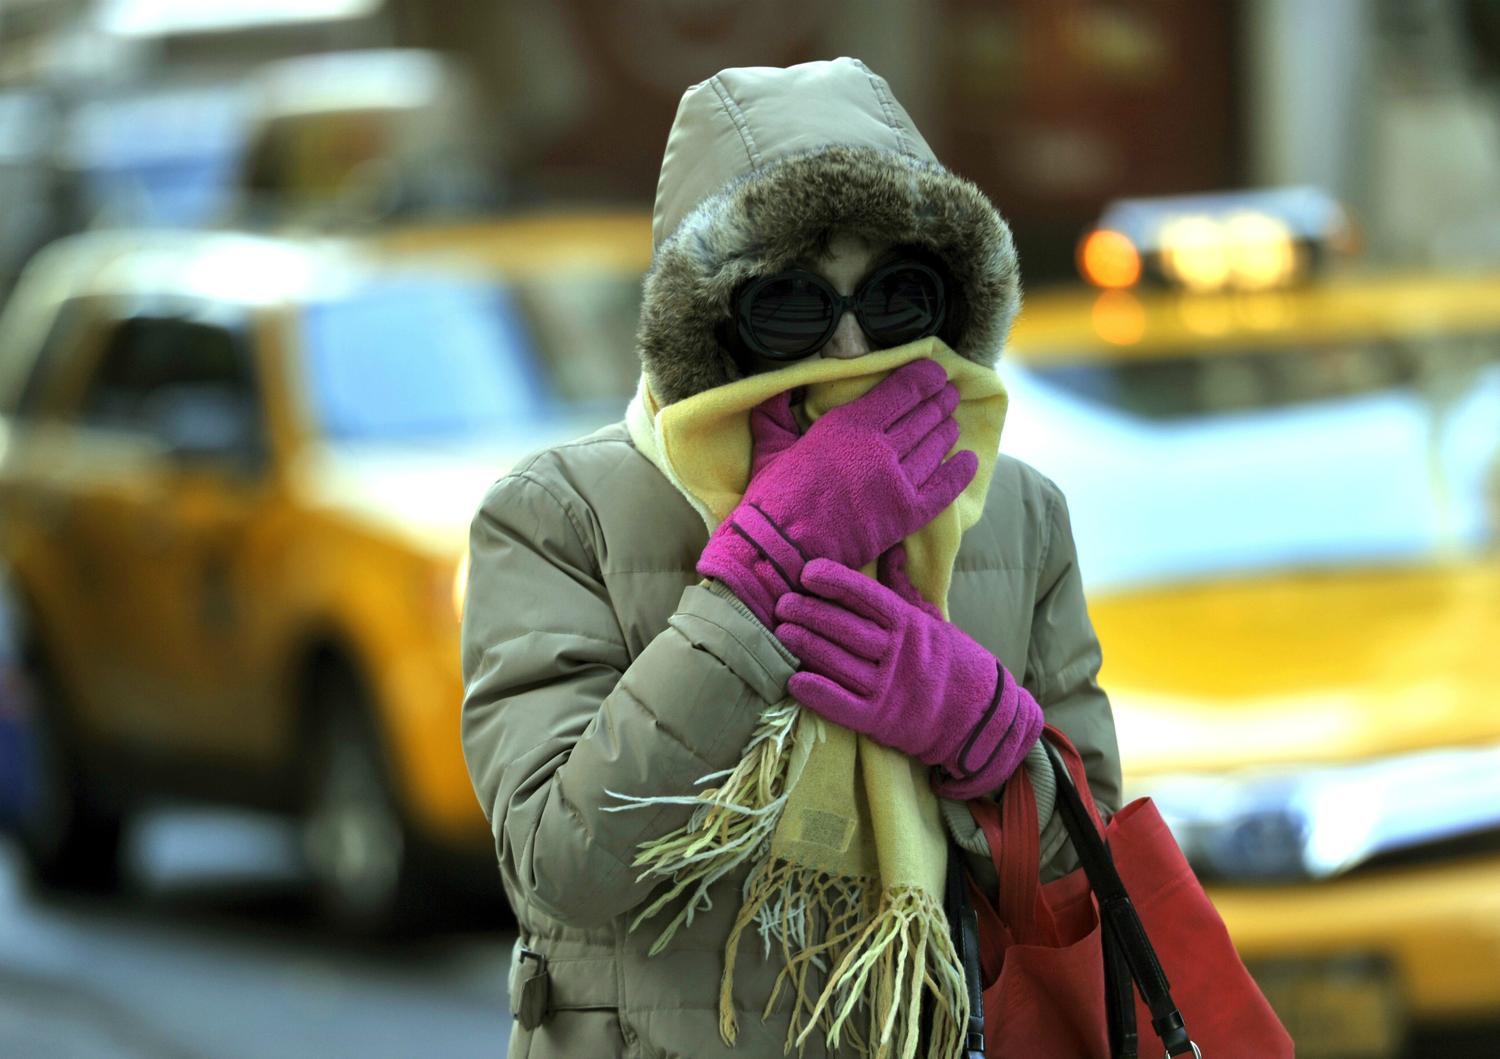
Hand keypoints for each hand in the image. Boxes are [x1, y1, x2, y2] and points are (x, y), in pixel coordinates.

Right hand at [698, 359, 976, 625]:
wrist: (780, 550)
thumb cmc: (771, 499)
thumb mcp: (769, 447)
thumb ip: (776, 415)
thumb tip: (776, 392)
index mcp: (849, 423)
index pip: (901, 391)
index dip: (924, 378)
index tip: (936, 373)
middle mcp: (879, 446)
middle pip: (923, 417)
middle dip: (940, 404)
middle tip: (949, 396)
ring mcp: (896, 481)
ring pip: (934, 448)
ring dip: (947, 433)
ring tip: (953, 425)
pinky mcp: (905, 515)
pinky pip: (942, 489)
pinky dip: (958, 474)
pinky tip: (968, 461)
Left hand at [775, 558, 1042, 798]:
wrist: (977, 717)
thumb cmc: (950, 661)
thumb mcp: (932, 620)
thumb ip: (904, 589)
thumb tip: (891, 551)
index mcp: (910, 625)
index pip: (868, 597)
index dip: (836, 582)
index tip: (807, 572)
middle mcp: (899, 654)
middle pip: (846, 628)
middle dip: (810, 613)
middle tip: (781, 603)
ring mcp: (889, 689)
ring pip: (838, 662)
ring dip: (806, 646)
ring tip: (780, 631)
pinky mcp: (880, 720)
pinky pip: (842, 705)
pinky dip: (817, 692)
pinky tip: (793, 680)